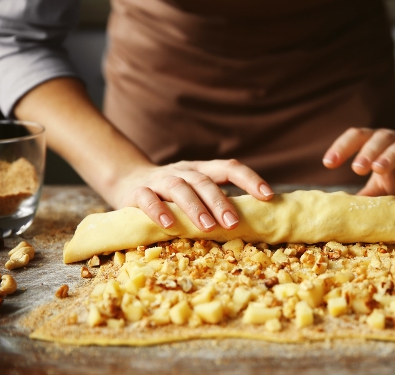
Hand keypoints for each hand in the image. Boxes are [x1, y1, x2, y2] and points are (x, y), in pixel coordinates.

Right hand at [110, 159, 273, 230]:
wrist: (126, 180)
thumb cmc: (172, 195)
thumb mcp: (196, 193)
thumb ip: (217, 203)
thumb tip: (255, 224)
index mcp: (202, 170)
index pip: (229, 168)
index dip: (250, 179)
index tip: (268, 196)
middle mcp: (184, 171)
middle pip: (205, 181)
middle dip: (221, 202)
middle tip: (234, 223)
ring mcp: (160, 180)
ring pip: (179, 188)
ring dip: (195, 207)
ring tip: (208, 227)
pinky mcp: (137, 192)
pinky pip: (148, 198)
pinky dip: (158, 210)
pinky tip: (169, 224)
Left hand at [322, 128, 394, 199]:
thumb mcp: (380, 188)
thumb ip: (364, 196)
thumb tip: (339, 212)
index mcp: (378, 144)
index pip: (358, 137)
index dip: (342, 147)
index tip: (328, 163)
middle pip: (381, 138)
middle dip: (367, 152)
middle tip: (357, 168)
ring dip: (390, 156)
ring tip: (378, 169)